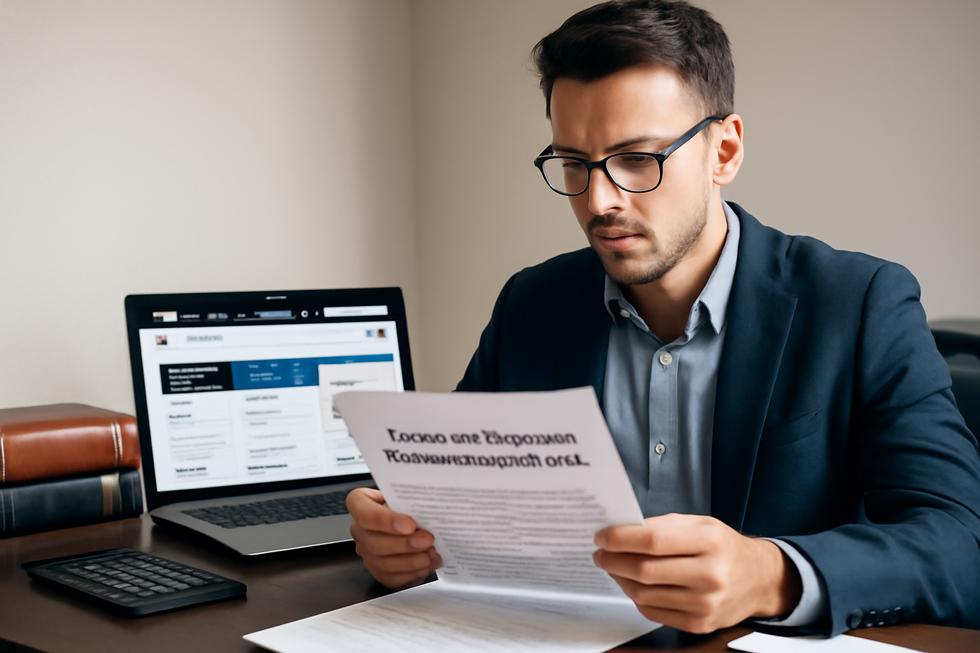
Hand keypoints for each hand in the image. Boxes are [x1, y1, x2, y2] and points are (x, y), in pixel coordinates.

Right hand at [346, 487, 441, 588]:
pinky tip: (428, 563)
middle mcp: (359, 530)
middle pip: (374, 542)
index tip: (409, 524)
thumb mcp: (405, 494)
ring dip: (412, 561)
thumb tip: (427, 511)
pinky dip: (413, 573)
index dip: (385, 520)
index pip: (362, 512)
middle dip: (405, 544)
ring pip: (383, 564)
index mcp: (360, 504)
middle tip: (428, 540)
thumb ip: (409, 501)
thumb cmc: (406, 502)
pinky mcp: (378, 571)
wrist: (410, 517)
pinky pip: (392, 578)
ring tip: (431, 553)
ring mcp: (367, 553)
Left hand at [592, 513, 801, 632]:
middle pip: (644, 570)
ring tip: (612, 566)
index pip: (653, 540)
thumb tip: (621, 530)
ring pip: (643, 593)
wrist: (759, 580)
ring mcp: (705, 604)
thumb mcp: (700, 524)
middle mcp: (710, 575)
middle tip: (600, 553)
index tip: (601, 536)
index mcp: (710, 542)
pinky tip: (631, 583)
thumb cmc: (723, 546)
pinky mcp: (699, 624)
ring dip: (620, 579)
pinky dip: (635, 596)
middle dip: (613, 560)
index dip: (620, 538)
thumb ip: (662, 525)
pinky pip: (653, 611)